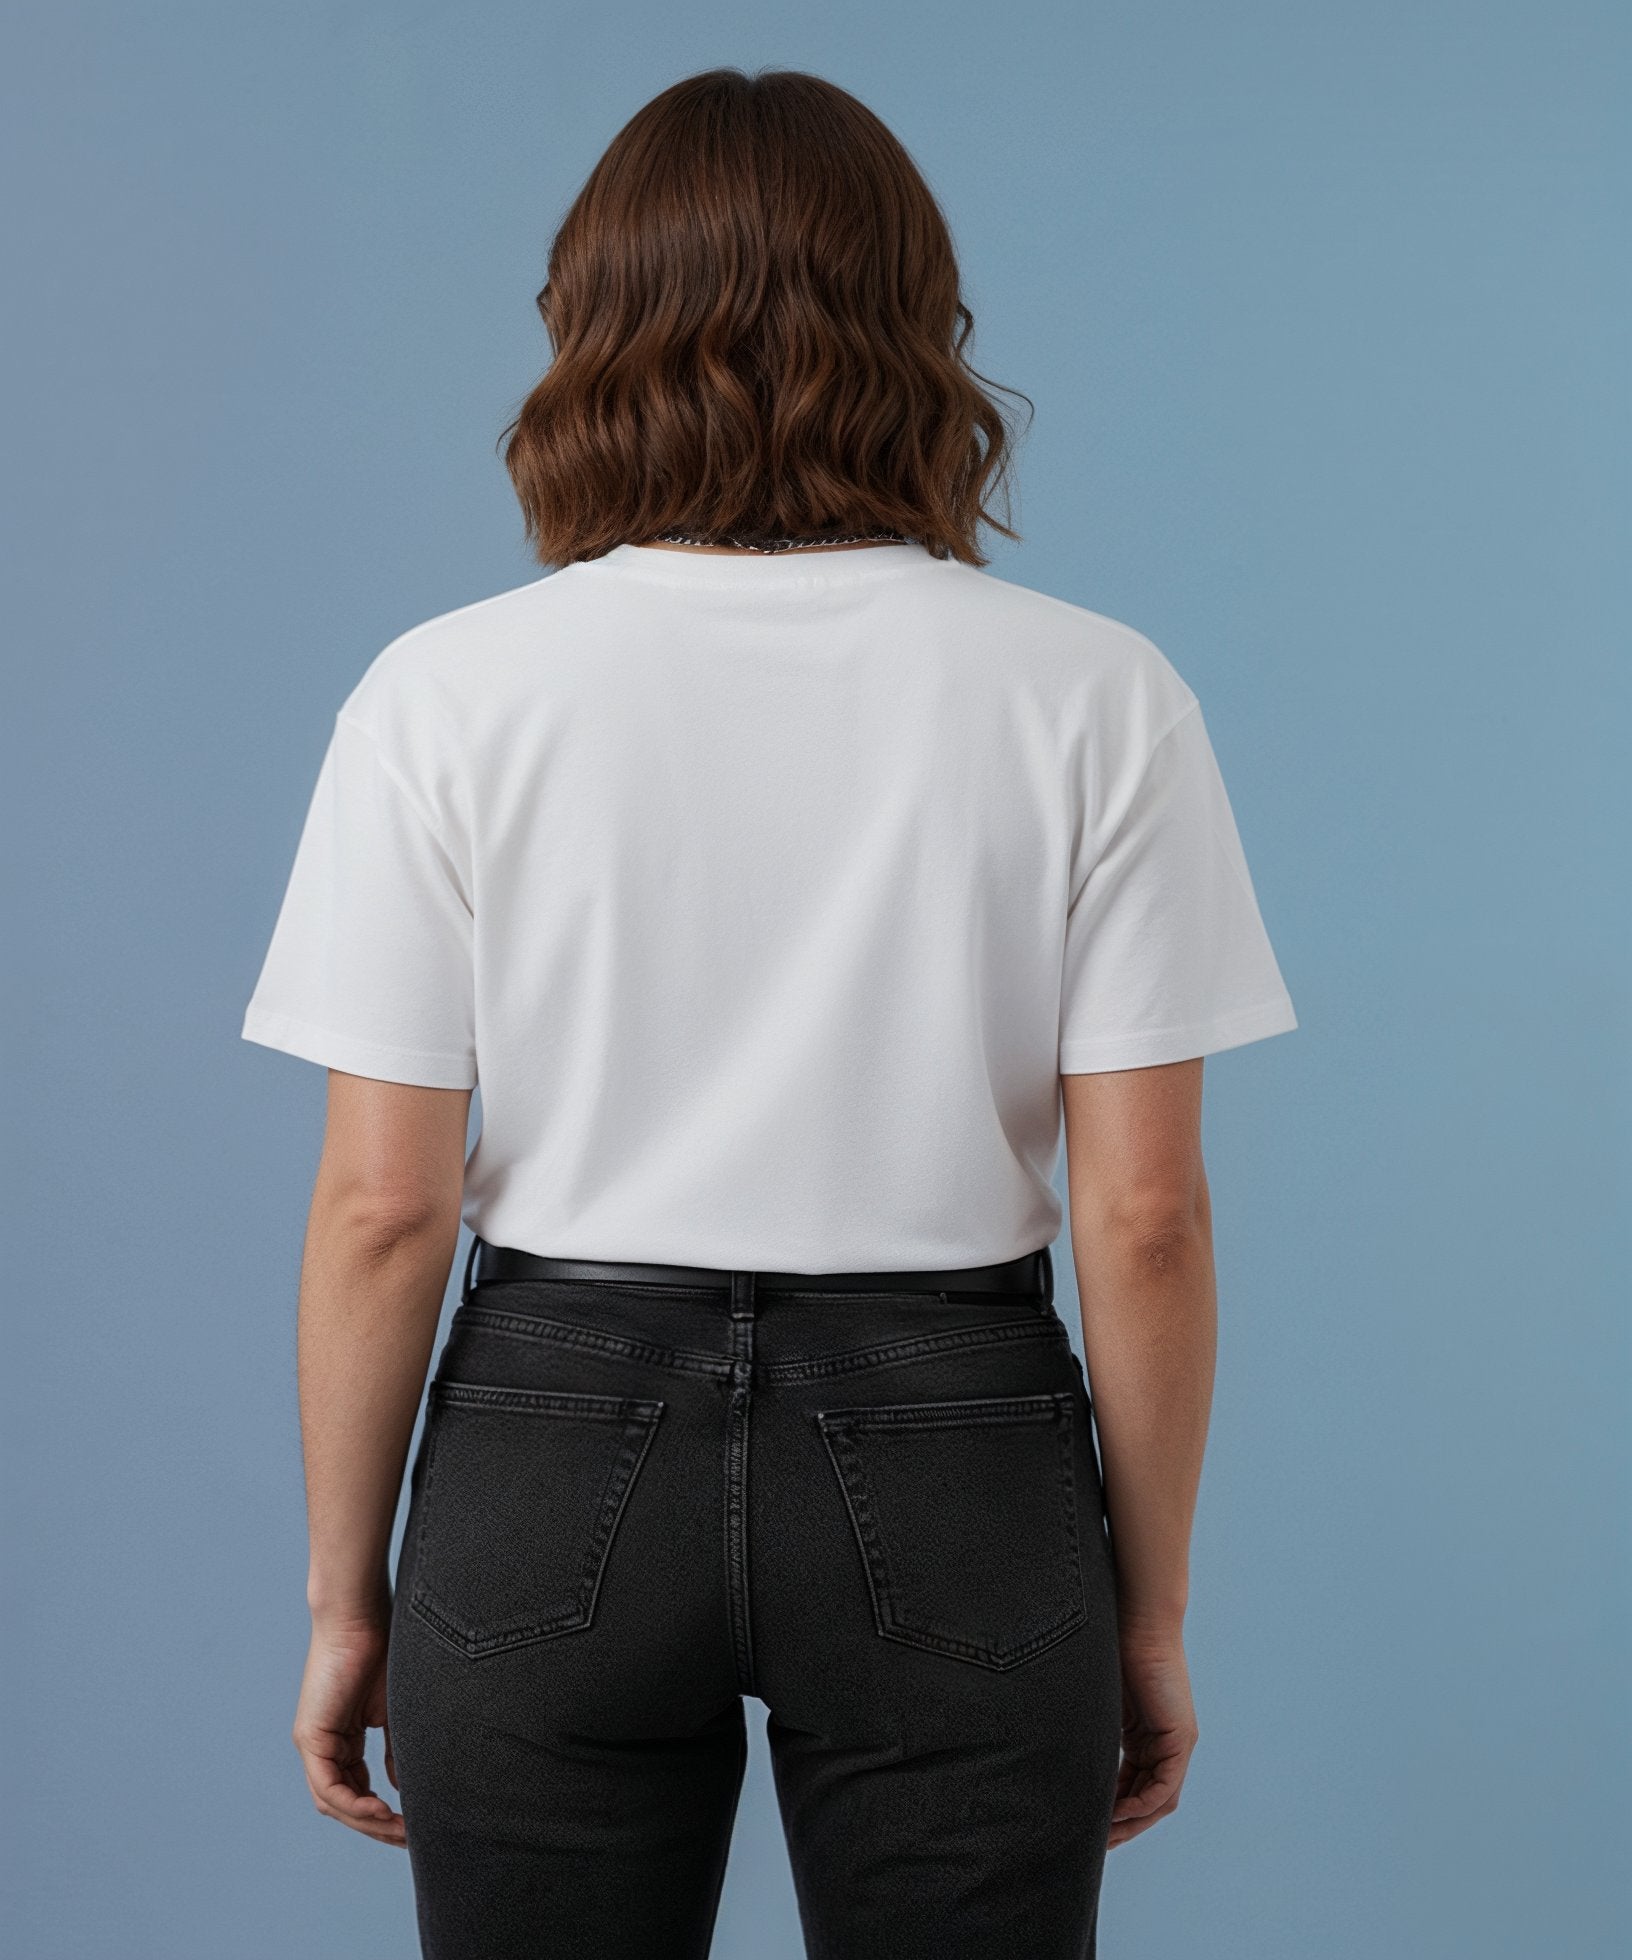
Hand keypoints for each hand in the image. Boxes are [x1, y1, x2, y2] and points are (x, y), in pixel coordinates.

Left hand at [292, 1612, 405, 1846]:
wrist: (361, 1615)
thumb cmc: (383, 1649)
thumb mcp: (394, 1710)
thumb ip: (396, 1750)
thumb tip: (402, 1788)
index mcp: (342, 1739)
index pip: (357, 1790)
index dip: (383, 1813)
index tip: (413, 1824)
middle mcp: (323, 1746)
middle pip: (344, 1803)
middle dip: (377, 1826)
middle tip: (409, 1839)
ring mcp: (313, 1744)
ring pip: (335, 1802)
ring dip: (367, 1822)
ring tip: (401, 1830)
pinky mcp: (310, 1737)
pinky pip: (329, 1786)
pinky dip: (355, 1804)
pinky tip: (382, 1809)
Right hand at [1108, 1621, 1198, 1848]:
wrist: (1135, 1619)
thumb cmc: (1110, 1648)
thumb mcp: (1097, 1702)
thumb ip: (1089, 1729)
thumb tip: (1054, 1747)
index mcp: (1144, 1734)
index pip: (1132, 1785)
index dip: (1112, 1808)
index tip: (1089, 1823)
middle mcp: (1164, 1742)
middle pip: (1148, 1799)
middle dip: (1123, 1824)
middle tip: (1097, 1843)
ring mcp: (1176, 1741)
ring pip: (1159, 1798)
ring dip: (1133, 1821)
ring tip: (1105, 1835)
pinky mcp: (1181, 1736)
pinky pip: (1165, 1785)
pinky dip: (1144, 1803)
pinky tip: (1120, 1812)